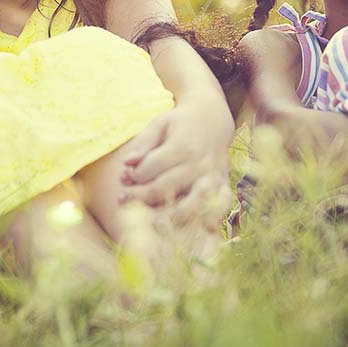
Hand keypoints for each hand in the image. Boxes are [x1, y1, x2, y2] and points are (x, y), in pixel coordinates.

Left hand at [118, 102, 232, 221]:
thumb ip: (143, 143)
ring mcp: (213, 177)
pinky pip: (216, 210)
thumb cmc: (180, 123)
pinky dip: (204, 222)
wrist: (213, 119)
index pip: (150, 170)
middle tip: (124, 200)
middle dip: (139, 197)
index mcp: (182, 146)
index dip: (133, 177)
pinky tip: (189, 227)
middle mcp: (199, 164)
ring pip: (189, 206)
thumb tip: (127, 163)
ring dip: (166, 217)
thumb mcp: (160, 124)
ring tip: (150, 221)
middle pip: (164, 189)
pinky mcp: (223, 186)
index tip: (125, 177)